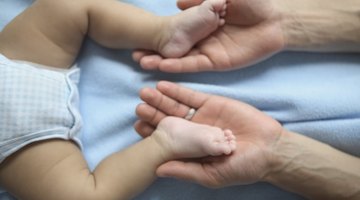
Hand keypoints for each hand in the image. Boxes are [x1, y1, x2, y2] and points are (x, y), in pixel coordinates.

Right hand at [132, 0, 284, 72]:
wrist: (276, 18)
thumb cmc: (253, 2)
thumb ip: (199, 0)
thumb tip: (177, 3)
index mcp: (202, 24)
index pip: (176, 32)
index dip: (159, 36)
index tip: (140, 38)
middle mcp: (202, 40)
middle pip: (175, 48)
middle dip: (155, 52)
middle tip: (135, 55)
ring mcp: (208, 52)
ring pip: (181, 59)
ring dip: (163, 62)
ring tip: (143, 62)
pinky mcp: (217, 62)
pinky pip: (194, 64)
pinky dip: (179, 65)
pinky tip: (163, 66)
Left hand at [135, 81, 283, 186]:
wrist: (269, 150)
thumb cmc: (242, 167)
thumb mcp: (211, 174)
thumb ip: (185, 170)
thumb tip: (157, 170)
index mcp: (191, 149)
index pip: (166, 140)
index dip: (151, 134)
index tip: (137, 127)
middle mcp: (193, 131)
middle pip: (168, 121)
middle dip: (152, 113)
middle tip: (138, 107)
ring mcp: (202, 116)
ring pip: (176, 106)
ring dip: (160, 99)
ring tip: (145, 92)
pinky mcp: (212, 103)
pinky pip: (191, 96)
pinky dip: (177, 90)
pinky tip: (163, 85)